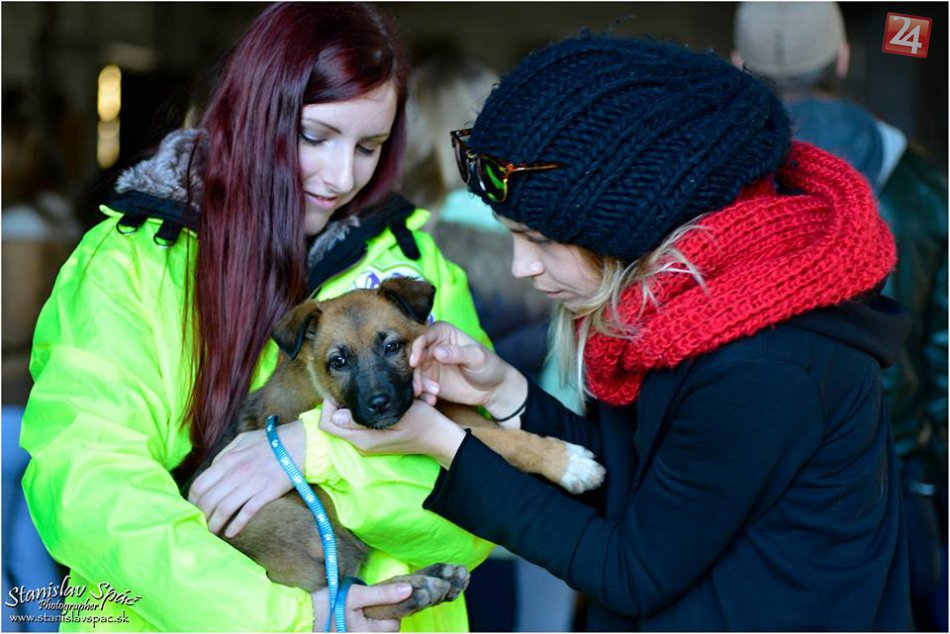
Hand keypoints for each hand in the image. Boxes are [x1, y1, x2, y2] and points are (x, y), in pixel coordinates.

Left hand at [188, 420, 305, 537]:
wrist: (301, 443)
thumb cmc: (272, 441)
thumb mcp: (243, 440)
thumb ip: (225, 454)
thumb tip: (212, 469)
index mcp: (229, 459)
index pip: (200, 485)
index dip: (192, 501)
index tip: (192, 509)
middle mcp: (237, 472)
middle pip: (209, 500)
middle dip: (201, 515)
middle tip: (200, 524)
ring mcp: (252, 483)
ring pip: (224, 509)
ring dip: (214, 524)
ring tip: (211, 532)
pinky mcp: (267, 492)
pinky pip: (246, 512)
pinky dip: (236, 525)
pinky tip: (230, 532)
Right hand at [311, 583, 409, 631]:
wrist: (305, 613)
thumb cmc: (329, 603)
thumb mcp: (356, 594)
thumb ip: (383, 593)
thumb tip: (409, 589)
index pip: (394, 623)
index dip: (391, 608)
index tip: (380, 599)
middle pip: (390, 630)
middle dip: (386, 617)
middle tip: (371, 605)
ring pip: (382, 633)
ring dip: (379, 623)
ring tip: (365, 612)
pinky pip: (372, 632)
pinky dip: (373, 626)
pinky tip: (363, 619)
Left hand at [320, 400, 465, 467]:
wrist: (440, 437)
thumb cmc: (424, 423)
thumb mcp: (399, 415)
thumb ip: (365, 419)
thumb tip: (337, 416)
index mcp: (364, 440)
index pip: (327, 424)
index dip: (328, 405)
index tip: (341, 388)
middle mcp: (361, 445)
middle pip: (333, 423)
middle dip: (339, 404)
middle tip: (353, 386)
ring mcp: (367, 444)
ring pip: (344, 423)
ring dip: (351, 407)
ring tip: (365, 393)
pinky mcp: (373, 441)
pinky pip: (355, 425)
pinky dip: (359, 413)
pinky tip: (373, 402)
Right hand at [410, 321, 527, 421]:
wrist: (494, 389)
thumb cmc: (489, 366)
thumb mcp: (477, 358)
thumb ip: (458, 353)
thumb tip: (438, 352)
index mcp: (443, 333)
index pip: (423, 336)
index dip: (416, 348)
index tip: (414, 362)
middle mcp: (432, 347)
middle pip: (413, 356)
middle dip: (414, 371)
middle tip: (419, 386)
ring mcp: (429, 364)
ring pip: (414, 373)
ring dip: (418, 385)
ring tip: (432, 394)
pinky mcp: (429, 381)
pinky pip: (419, 387)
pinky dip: (422, 395)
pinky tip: (432, 400)